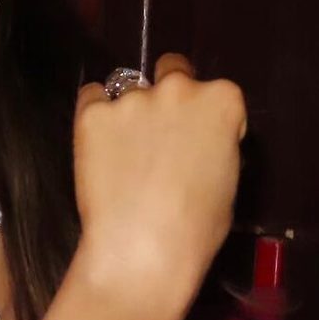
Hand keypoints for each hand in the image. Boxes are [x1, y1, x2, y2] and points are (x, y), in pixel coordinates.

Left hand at [71, 54, 245, 293]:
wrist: (142, 249)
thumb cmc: (196, 228)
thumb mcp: (227, 180)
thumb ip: (214, 144)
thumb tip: (198, 141)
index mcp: (223, 101)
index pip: (217, 92)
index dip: (206, 117)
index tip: (198, 142)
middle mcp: (178, 88)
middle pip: (172, 70)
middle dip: (168, 94)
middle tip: (157, 133)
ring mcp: (132, 98)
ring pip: (128, 87)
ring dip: (129, 109)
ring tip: (121, 150)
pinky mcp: (92, 113)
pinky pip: (91, 97)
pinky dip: (94, 113)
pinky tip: (96, 143)